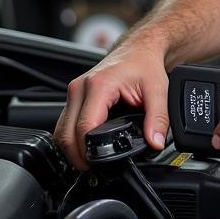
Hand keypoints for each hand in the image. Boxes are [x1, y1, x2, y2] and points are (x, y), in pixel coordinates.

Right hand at [54, 38, 169, 169]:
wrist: (138, 49)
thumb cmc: (145, 65)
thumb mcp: (158, 91)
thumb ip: (158, 118)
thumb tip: (155, 142)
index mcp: (100, 85)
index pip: (85, 126)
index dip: (89, 150)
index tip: (97, 164)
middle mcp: (81, 87)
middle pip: (66, 132)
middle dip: (76, 155)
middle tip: (91, 169)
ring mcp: (74, 91)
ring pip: (60, 129)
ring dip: (70, 148)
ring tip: (88, 160)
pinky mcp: (74, 96)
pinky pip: (64, 122)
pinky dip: (70, 137)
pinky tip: (83, 145)